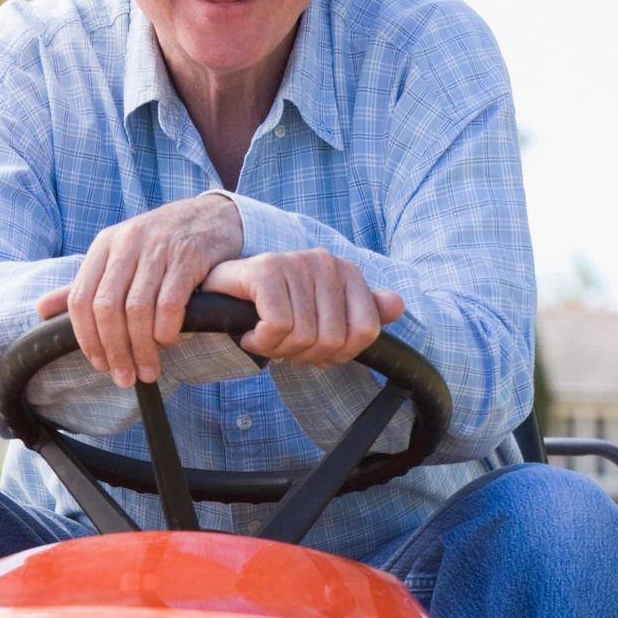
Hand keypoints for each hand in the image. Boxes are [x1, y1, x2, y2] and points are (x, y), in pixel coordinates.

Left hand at [34, 193, 243, 385]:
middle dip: (114, 350)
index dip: (86, 339)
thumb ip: (84, 284)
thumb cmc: (161, 245)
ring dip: (141, 348)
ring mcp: (158, 248)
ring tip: (148, 370)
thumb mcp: (118, 256)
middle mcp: (127, 243)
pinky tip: (168, 342)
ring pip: (137, 309)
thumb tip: (41, 310)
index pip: (80, 300)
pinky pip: (170, 303)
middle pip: (106, 308)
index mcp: (104, 245)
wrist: (212, 217)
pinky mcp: (188, 257)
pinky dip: (166, 330)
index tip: (100, 365)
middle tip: (125, 377)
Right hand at [200, 251, 402, 364]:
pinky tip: (252, 334)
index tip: (313, 349)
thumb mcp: (322, 314)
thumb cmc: (274, 308)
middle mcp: (325, 261)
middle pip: (333, 340)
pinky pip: (278, 326)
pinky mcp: (267, 270)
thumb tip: (396, 306)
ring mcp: (296, 262)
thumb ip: (361, 312)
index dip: (338, 355)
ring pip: (304, 336)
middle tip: (283, 346)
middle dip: (304, 355)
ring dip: (279, 350)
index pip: (365, 331)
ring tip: (266, 338)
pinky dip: (262, 342)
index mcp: (346, 272)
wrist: (221, 295)